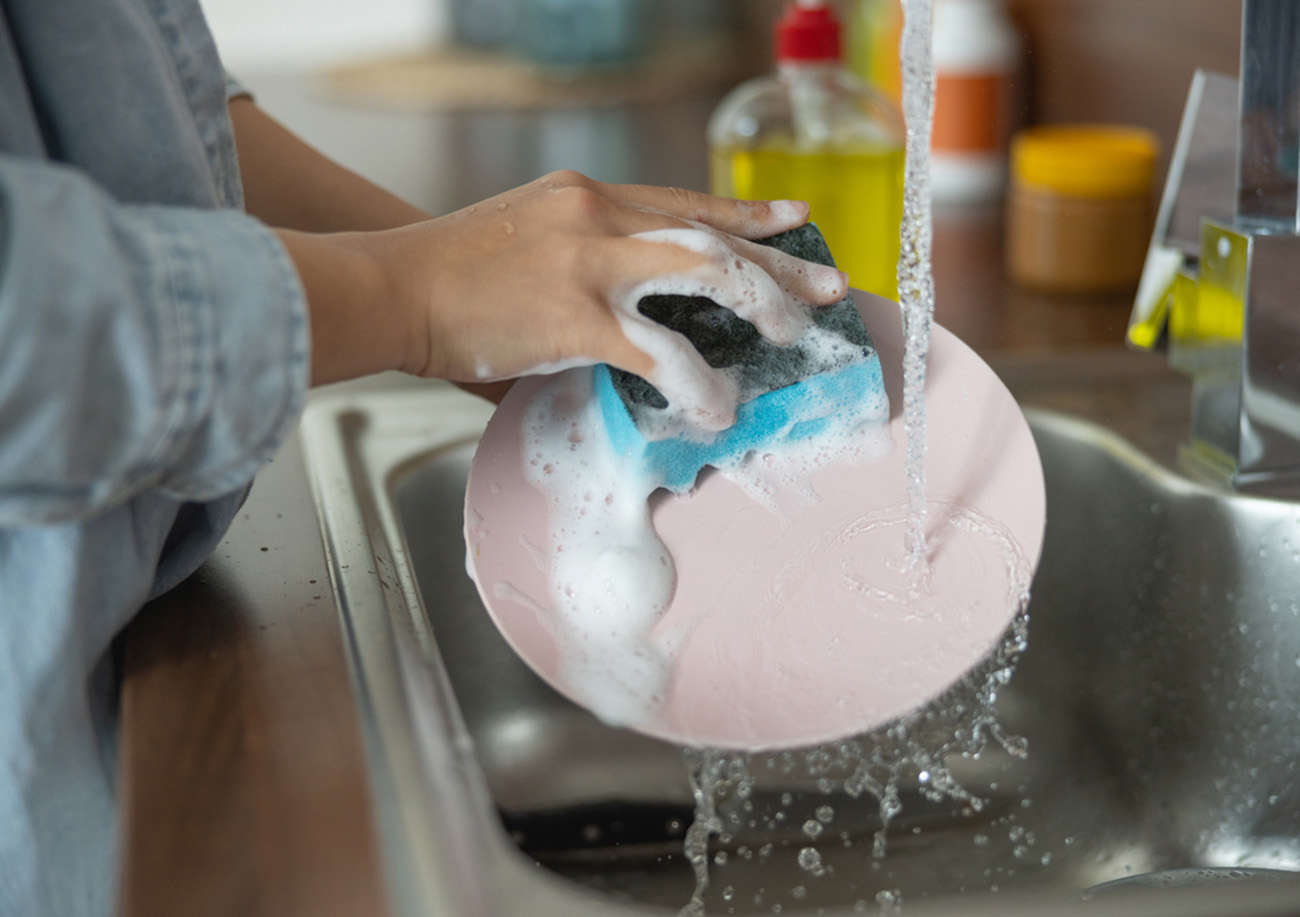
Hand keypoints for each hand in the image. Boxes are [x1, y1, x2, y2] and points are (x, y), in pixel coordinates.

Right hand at [390, 171, 847, 428]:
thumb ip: (584, 275)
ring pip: (704, 270)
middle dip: (778, 260)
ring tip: (794, 337)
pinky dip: (698, 382)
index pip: (685, 199)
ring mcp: (590, 261)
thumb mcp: (527, 241)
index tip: (792, 218)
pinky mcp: (576, 315)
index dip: (746, 210)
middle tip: (824, 287)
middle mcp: (598, 214)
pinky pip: (660, 353)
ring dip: (760, 302)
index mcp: (587, 195)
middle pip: (712, 230)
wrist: (390, 284)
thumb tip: (623, 328)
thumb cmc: (448, 273)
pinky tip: (718, 406)